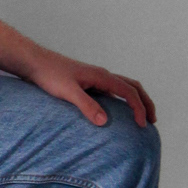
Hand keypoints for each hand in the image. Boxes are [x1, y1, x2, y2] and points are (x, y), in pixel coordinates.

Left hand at [24, 47, 156, 126]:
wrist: (35, 63)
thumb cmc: (49, 75)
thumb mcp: (68, 92)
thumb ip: (86, 106)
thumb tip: (105, 122)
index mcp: (101, 76)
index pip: (129, 91)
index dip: (139, 108)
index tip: (143, 125)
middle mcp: (102, 75)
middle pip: (133, 86)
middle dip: (145, 102)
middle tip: (152, 121)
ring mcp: (96, 78)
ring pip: (124, 87)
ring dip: (136, 100)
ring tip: (140, 116)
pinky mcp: (88, 83)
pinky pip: (112, 91)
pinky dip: (122, 101)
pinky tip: (116, 114)